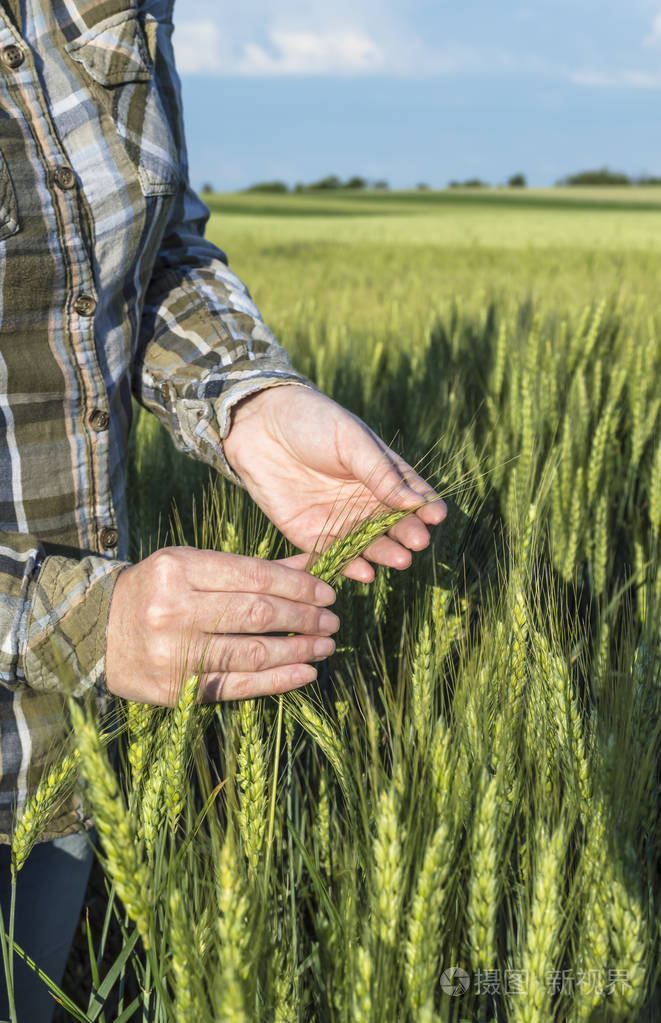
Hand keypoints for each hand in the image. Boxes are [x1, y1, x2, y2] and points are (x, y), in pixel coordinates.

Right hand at [105, 547, 337, 703]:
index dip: (299, 586)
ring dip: (298, 650)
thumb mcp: (195, 565)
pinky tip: (305, 673)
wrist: (99, 633)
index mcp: (180, 569)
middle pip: (257, 613)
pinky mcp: (174, 690)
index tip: (328, 593)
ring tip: (325, 646)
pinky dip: (277, 681)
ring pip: (252, 652)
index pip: (254, 576)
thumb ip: (251, 568)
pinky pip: (236, 686)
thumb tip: (313, 563)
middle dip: (304, 617)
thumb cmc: (158, 592)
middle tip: (332, 621)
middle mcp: (174, 609)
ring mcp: (173, 653)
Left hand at [223, 385, 445, 581]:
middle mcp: (363, 500)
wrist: (257, 425)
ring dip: (384, 553)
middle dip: (408, 534)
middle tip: (418, 543)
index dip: (426, 506)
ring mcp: (338, 519)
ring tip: (399, 560)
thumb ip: (380, 473)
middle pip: (393, 523)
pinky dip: (349, 565)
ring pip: (368, 543)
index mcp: (380, 473)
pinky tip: (365, 572)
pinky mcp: (309, 534)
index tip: (437, 516)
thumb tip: (415, 501)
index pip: (411, 494)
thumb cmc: (311, 421)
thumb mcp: (351, 440)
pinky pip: (334, 554)